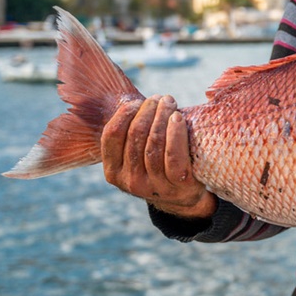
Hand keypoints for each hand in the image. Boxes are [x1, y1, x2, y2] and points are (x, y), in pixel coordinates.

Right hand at [101, 95, 216, 219]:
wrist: (183, 197)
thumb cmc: (158, 164)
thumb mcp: (135, 156)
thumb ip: (129, 135)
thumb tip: (131, 98)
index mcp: (113, 172)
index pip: (112, 135)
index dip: (125, 113)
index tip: (139, 102)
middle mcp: (129, 181)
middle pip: (135, 135)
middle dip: (148, 110)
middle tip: (159, 98)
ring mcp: (154, 186)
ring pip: (154, 143)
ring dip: (162, 116)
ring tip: (169, 102)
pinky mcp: (177, 185)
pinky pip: (174, 155)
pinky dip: (176, 133)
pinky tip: (178, 118)